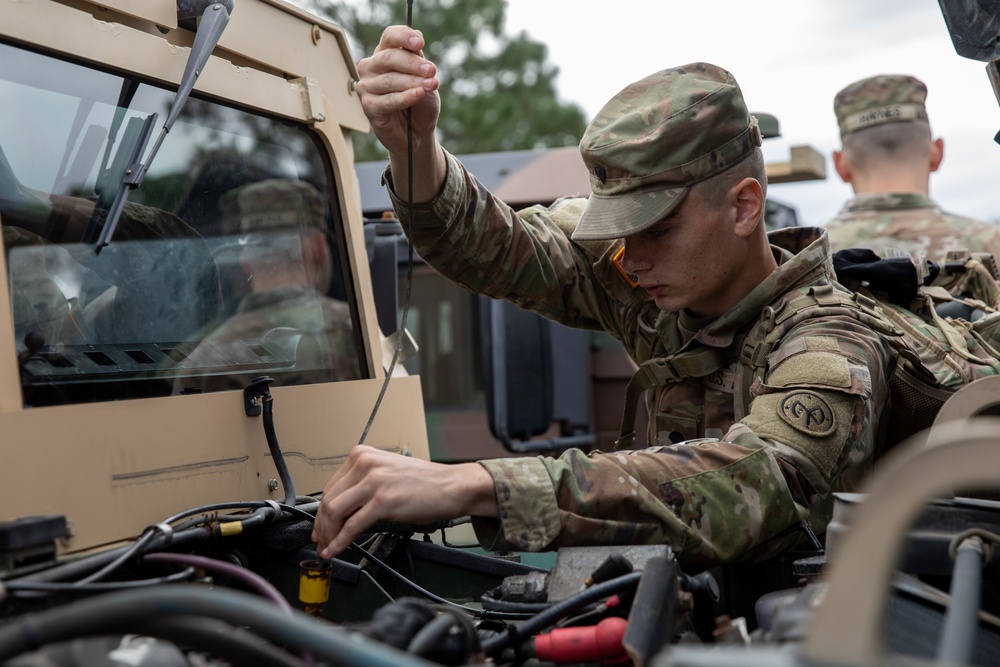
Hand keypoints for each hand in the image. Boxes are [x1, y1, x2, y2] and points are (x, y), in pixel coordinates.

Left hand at [311, 445, 497, 558]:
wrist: (452, 486)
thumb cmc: (425, 482)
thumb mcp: (387, 473)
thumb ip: (363, 484)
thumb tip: (342, 509)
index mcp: (363, 454)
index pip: (331, 486)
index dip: (321, 511)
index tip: (319, 525)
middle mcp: (365, 463)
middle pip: (329, 499)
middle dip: (321, 526)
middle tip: (320, 541)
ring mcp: (373, 481)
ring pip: (335, 512)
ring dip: (327, 534)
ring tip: (327, 547)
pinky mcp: (382, 501)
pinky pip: (352, 526)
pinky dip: (339, 541)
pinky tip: (336, 550)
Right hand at [357, 26, 440, 160]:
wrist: (419, 132)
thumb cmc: (420, 103)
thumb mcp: (425, 78)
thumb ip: (420, 61)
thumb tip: (418, 39)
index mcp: (384, 54)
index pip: (389, 37)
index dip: (403, 36)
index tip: (420, 42)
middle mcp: (371, 67)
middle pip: (388, 57)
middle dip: (412, 63)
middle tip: (432, 70)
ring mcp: (366, 87)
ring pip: (390, 80)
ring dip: (413, 82)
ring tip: (431, 84)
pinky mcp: (368, 107)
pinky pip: (388, 100)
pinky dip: (406, 97)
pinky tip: (419, 94)